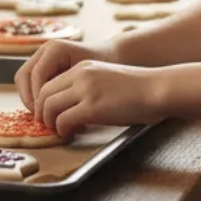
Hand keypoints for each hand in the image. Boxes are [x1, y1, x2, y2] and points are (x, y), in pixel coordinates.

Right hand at [15, 38, 117, 113]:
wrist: (112, 54)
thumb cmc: (105, 65)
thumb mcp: (89, 79)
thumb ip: (72, 93)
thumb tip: (59, 116)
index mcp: (55, 49)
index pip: (36, 75)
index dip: (38, 97)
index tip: (47, 115)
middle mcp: (45, 50)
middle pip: (24, 76)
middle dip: (29, 99)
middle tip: (40, 117)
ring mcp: (42, 56)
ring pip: (24, 79)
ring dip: (30, 99)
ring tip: (43, 115)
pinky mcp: (44, 65)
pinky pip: (31, 81)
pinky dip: (35, 96)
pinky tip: (48, 109)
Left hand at [36, 60, 168, 138]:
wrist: (157, 88)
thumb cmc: (139, 89)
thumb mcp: (108, 79)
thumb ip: (89, 88)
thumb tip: (73, 108)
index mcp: (84, 67)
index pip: (49, 83)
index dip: (44, 102)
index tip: (50, 115)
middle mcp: (80, 75)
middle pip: (44, 94)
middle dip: (43, 113)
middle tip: (49, 126)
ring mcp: (85, 90)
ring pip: (49, 107)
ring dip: (50, 123)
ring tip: (60, 131)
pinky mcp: (92, 107)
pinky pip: (63, 120)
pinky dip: (63, 130)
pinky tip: (72, 133)